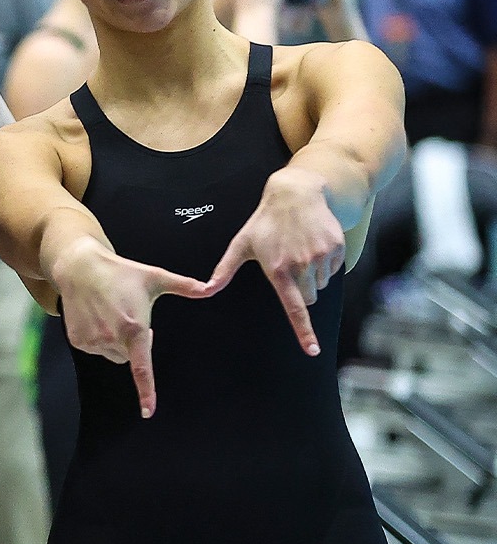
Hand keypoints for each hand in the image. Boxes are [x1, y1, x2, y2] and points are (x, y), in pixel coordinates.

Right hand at [52, 238, 214, 417]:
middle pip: (129, 357)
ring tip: (109, 313)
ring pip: (112, 354)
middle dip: (132, 343)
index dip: (146, 392)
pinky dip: (98, 338)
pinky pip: (95, 349)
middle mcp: (111, 338)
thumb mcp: (155, 277)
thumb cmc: (121, 272)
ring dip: (114, 341)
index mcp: (134, 328)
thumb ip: (186, 286)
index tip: (148, 411)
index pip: (142, 368)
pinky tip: (95, 316)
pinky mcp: (78, 340)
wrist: (79, 267)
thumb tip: (212, 286)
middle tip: (129, 316)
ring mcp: (92, 341)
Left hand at [206, 168, 343, 354]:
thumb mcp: (241, 244)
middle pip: (308, 298)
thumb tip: (205, 290)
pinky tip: (311, 244)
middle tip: (288, 266)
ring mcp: (322, 256)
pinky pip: (334, 270)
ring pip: (321, 285)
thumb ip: (223, 271)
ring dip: (312, 276)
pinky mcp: (337, 248)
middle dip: (300, 290)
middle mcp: (303, 265)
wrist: (295, 193)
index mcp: (279, 270)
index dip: (303, 331)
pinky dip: (325, 263)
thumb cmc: (264, 222)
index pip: (294, 307)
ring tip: (298, 250)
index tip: (312, 351)